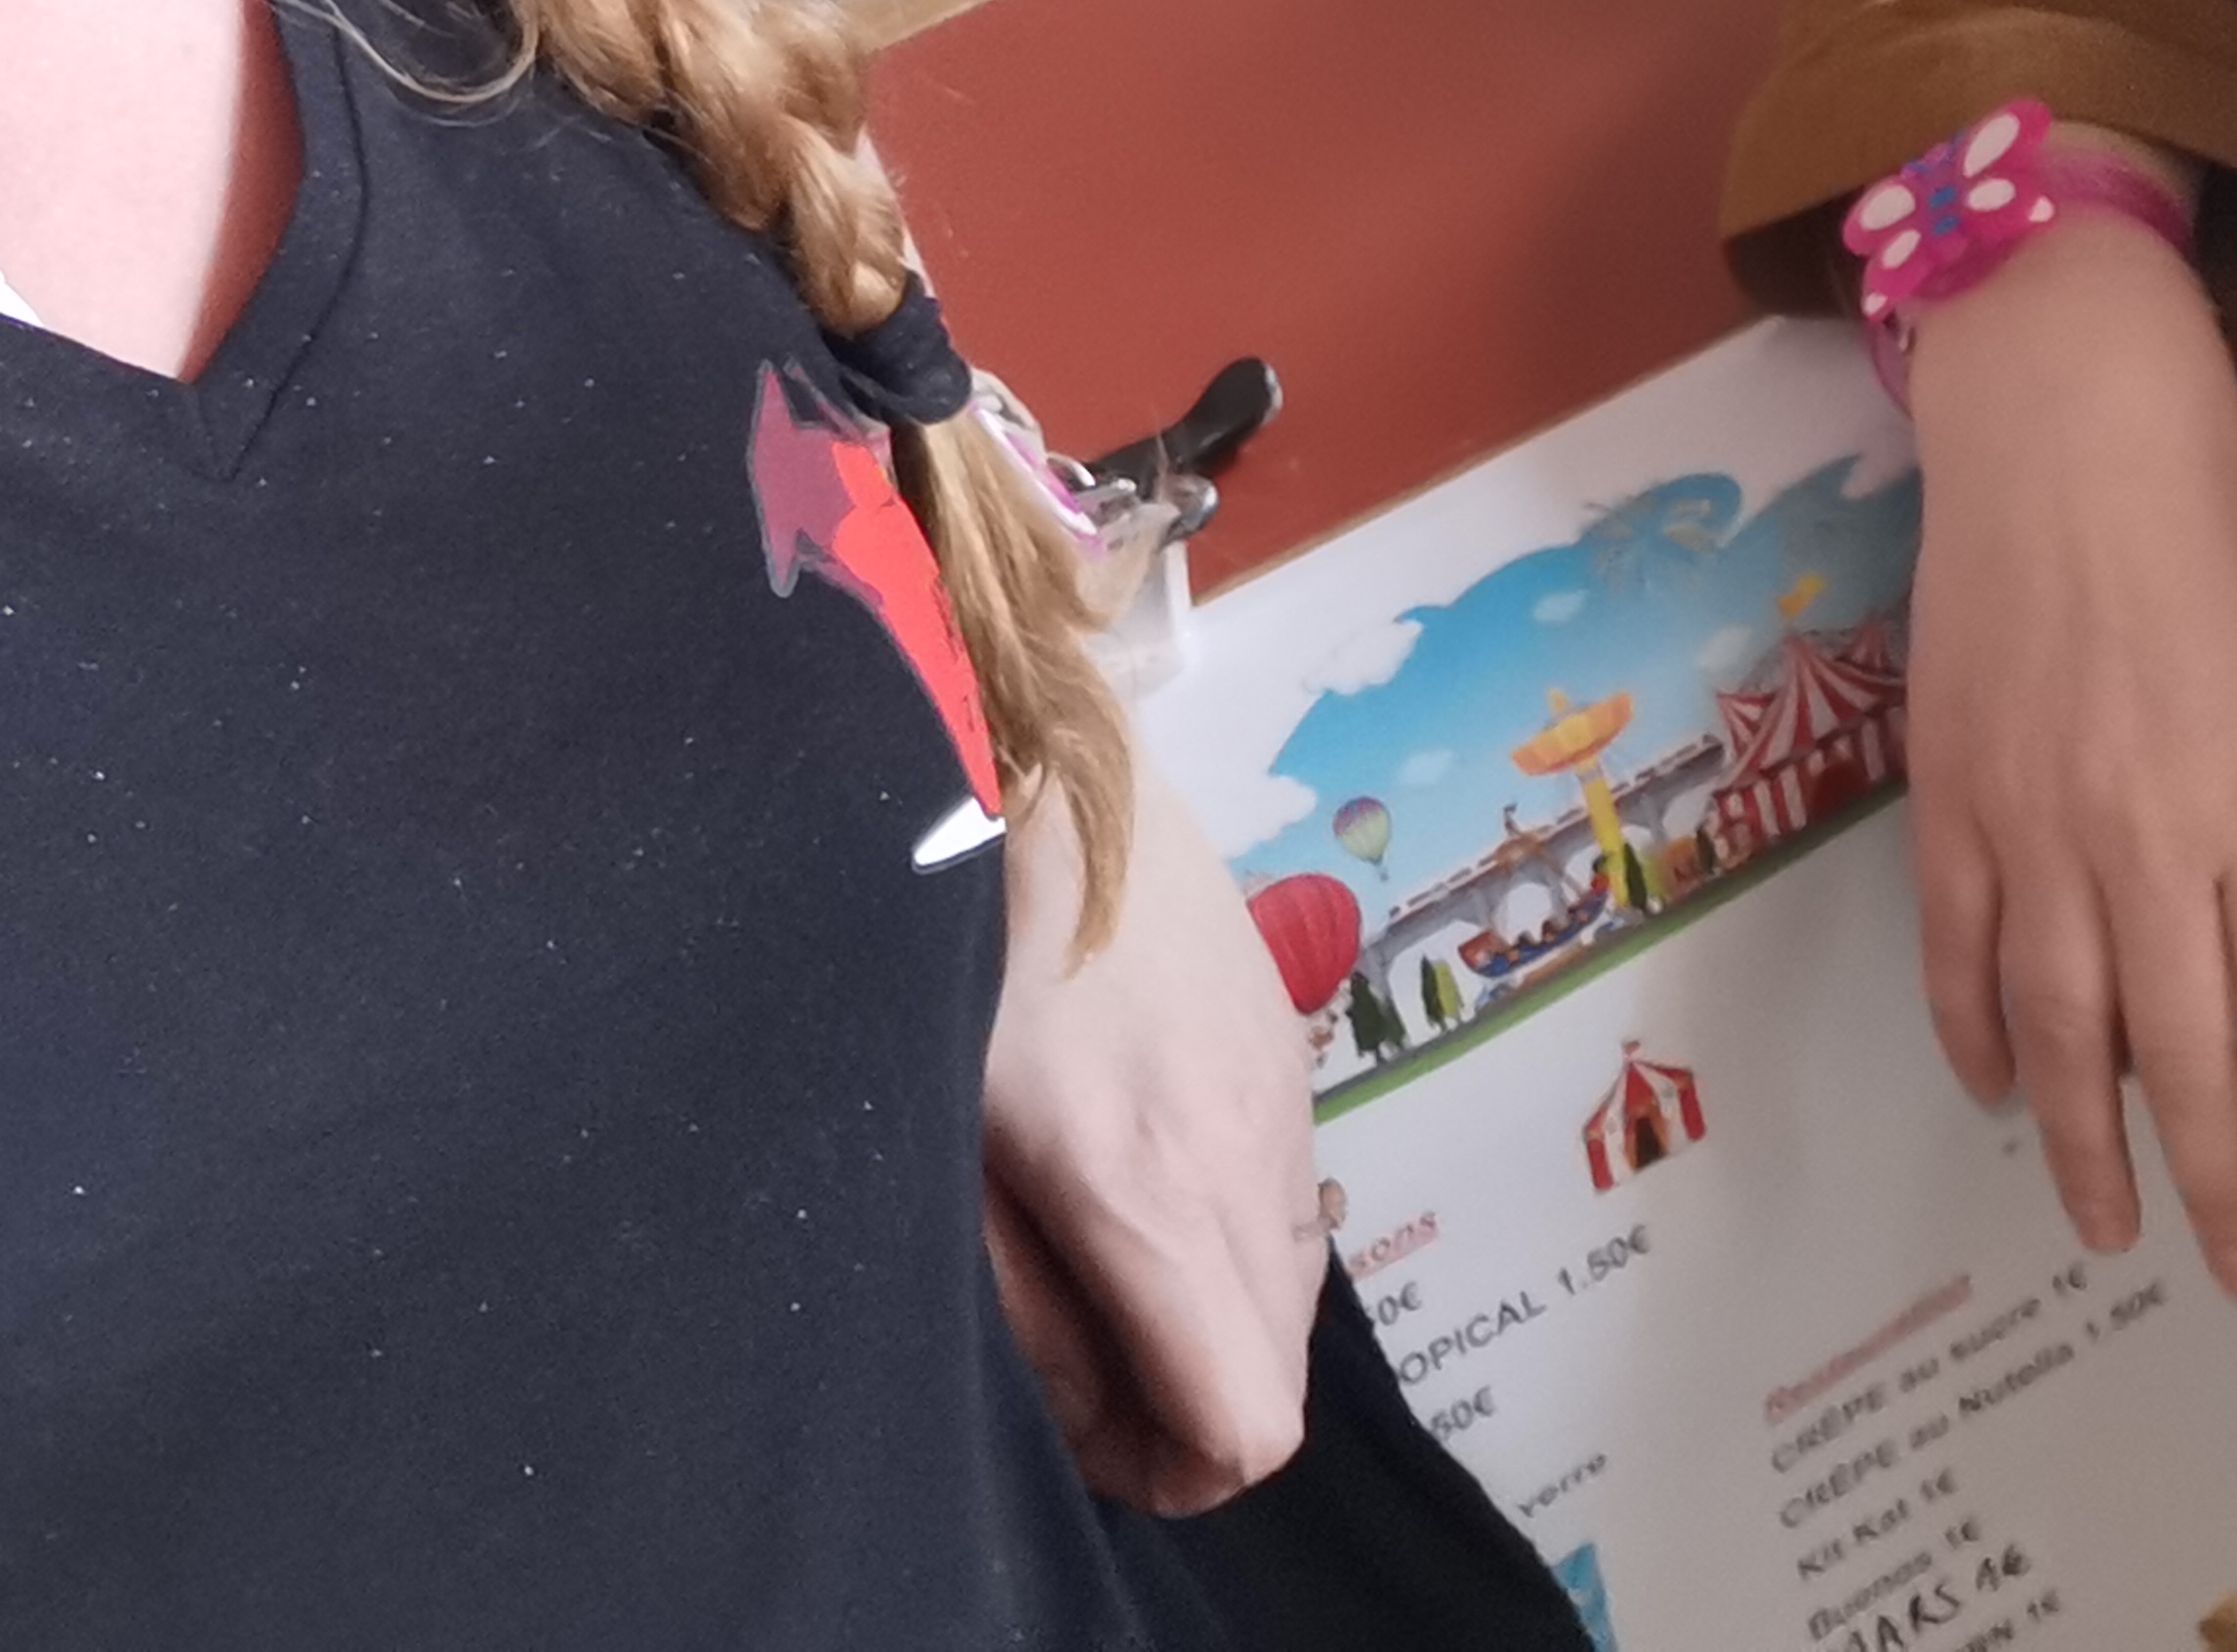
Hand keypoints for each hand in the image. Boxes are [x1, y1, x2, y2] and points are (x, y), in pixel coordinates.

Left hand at [980, 735, 1321, 1513]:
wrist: (1031, 766)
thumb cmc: (949, 959)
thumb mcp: (946, 1158)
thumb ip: (1021, 1304)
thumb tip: (1087, 1406)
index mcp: (1152, 1194)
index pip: (1247, 1425)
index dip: (1172, 1470)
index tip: (1090, 1435)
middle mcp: (1246, 1158)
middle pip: (1277, 1373)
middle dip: (1187, 1400)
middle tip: (1078, 1350)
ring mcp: (1283, 1097)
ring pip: (1290, 1290)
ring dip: (1212, 1314)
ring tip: (1101, 1252)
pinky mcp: (1289, 1049)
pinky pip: (1289, 1201)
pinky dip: (1230, 1233)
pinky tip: (1139, 1168)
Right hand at [1895, 149, 2236, 1298]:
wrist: (2061, 424)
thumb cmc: (2218, 540)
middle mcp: (2148, 845)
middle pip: (2183, 1058)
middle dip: (2214, 1188)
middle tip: (2231, 1278)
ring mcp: (2034, 826)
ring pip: (2059, 1032)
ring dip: (2088, 1147)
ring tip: (2111, 1229)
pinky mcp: (1947, 795)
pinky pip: (1957, 951)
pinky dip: (1974, 1035)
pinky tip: (1998, 1090)